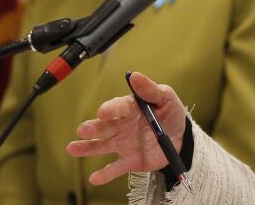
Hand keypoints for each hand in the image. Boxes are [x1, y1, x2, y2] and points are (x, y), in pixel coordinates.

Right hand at [66, 72, 186, 184]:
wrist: (181, 137)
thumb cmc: (170, 113)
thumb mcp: (165, 98)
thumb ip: (150, 89)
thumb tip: (134, 75)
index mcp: (130, 108)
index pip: (118, 107)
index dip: (110, 109)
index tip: (103, 112)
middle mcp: (122, 126)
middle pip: (104, 126)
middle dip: (93, 128)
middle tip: (83, 130)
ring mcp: (123, 144)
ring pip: (102, 146)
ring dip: (87, 147)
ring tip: (72, 148)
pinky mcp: (129, 161)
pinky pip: (115, 168)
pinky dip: (104, 174)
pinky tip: (94, 178)